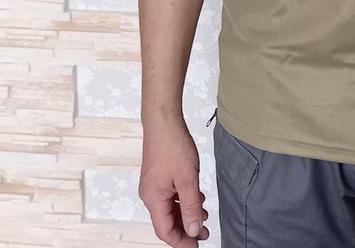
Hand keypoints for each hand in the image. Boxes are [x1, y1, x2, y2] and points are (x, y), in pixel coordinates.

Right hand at [138, 117, 209, 245]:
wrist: (163, 120)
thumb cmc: (173, 145)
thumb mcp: (188, 179)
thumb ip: (191, 207)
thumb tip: (194, 230)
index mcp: (153, 199)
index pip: (165, 231)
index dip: (181, 241)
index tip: (197, 246)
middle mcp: (150, 194)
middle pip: (167, 221)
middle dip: (186, 229)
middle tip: (204, 234)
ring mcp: (153, 185)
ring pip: (170, 208)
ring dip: (186, 214)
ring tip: (204, 216)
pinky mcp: (158, 176)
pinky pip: (170, 196)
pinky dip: (183, 201)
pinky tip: (197, 198)